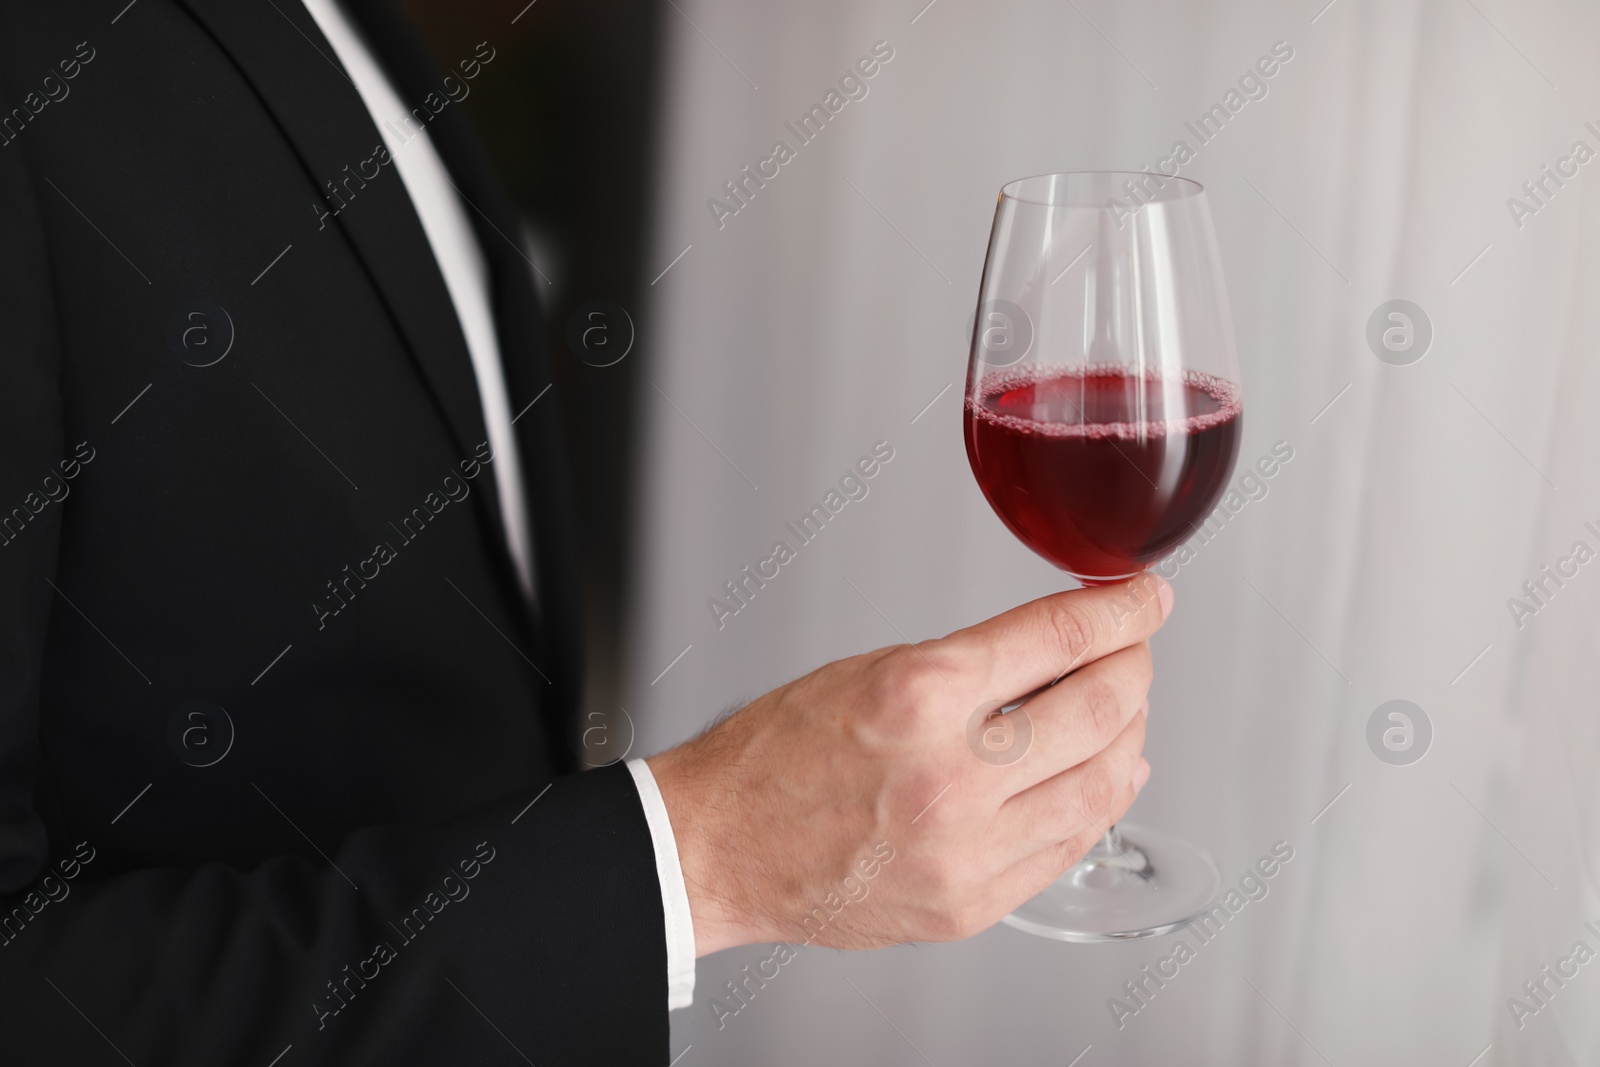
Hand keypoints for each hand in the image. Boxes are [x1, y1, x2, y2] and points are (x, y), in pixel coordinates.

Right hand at [647, 574, 1170, 955]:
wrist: (721, 847)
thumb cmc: (776, 756)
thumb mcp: (872, 670)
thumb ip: (971, 664)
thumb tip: (1059, 650)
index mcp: (919, 695)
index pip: (1058, 638)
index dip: (1121, 610)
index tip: (1144, 598)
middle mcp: (949, 774)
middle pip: (1100, 708)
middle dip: (1134, 666)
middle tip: (1134, 649)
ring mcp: (965, 848)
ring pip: (1102, 783)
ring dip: (1129, 735)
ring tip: (1123, 710)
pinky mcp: (970, 902)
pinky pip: (1068, 845)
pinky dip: (1100, 802)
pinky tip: (1105, 776)